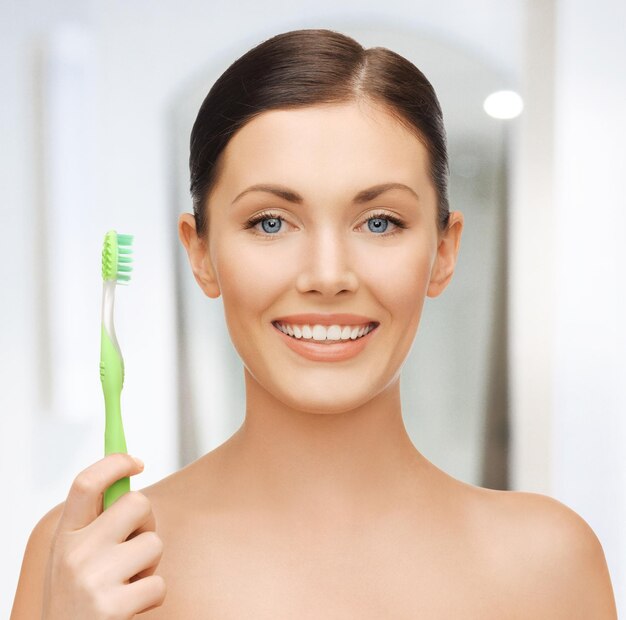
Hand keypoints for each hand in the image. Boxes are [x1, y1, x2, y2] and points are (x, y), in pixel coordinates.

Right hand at [42, 453, 165, 618]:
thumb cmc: (79, 598)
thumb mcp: (74, 556)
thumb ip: (96, 523)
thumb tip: (127, 477)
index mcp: (65, 535)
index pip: (86, 483)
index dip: (114, 463)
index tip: (136, 462)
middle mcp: (75, 552)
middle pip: (137, 503)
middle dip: (147, 521)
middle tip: (135, 543)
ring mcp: (93, 579)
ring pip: (154, 543)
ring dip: (149, 565)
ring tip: (127, 583)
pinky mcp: (112, 607)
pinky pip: (159, 584)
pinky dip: (152, 596)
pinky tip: (129, 608)